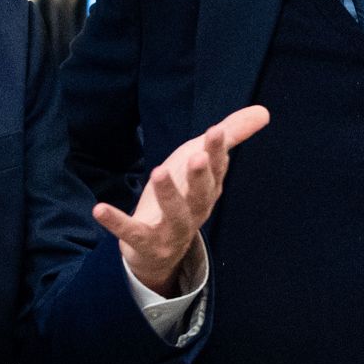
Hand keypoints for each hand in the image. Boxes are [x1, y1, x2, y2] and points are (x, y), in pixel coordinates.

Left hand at [93, 105, 268, 295]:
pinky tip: (99, 209)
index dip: (217, 152)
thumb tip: (263, 112)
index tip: (216, 131)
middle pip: (201, 196)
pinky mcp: (144, 243)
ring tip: (158, 172)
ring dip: (167, 195)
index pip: (217, 171)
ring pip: (174, 215)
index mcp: (208, 191)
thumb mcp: (200, 162)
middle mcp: (195, 212)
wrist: (157, 252)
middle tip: (197, 156)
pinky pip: (131, 233)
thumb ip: (230, 136)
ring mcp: (171, 231)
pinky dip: (117, 223)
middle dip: (200, 176)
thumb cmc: (182, 196)